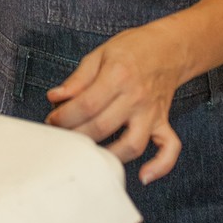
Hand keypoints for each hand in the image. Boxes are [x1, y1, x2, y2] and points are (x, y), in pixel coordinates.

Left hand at [44, 24, 182, 183]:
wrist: (170, 46)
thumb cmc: (133, 48)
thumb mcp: (100, 54)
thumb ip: (78, 79)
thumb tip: (55, 97)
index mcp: (118, 76)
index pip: (86, 105)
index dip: (64, 117)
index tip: (52, 120)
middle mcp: (136, 97)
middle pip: (102, 127)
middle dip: (76, 136)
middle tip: (62, 135)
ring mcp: (152, 112)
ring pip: (132, 145)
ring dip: (108, 156)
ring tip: (89, 154)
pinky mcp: (163, 121)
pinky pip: (169, 147)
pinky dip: (160, 165)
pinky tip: (144, 176)